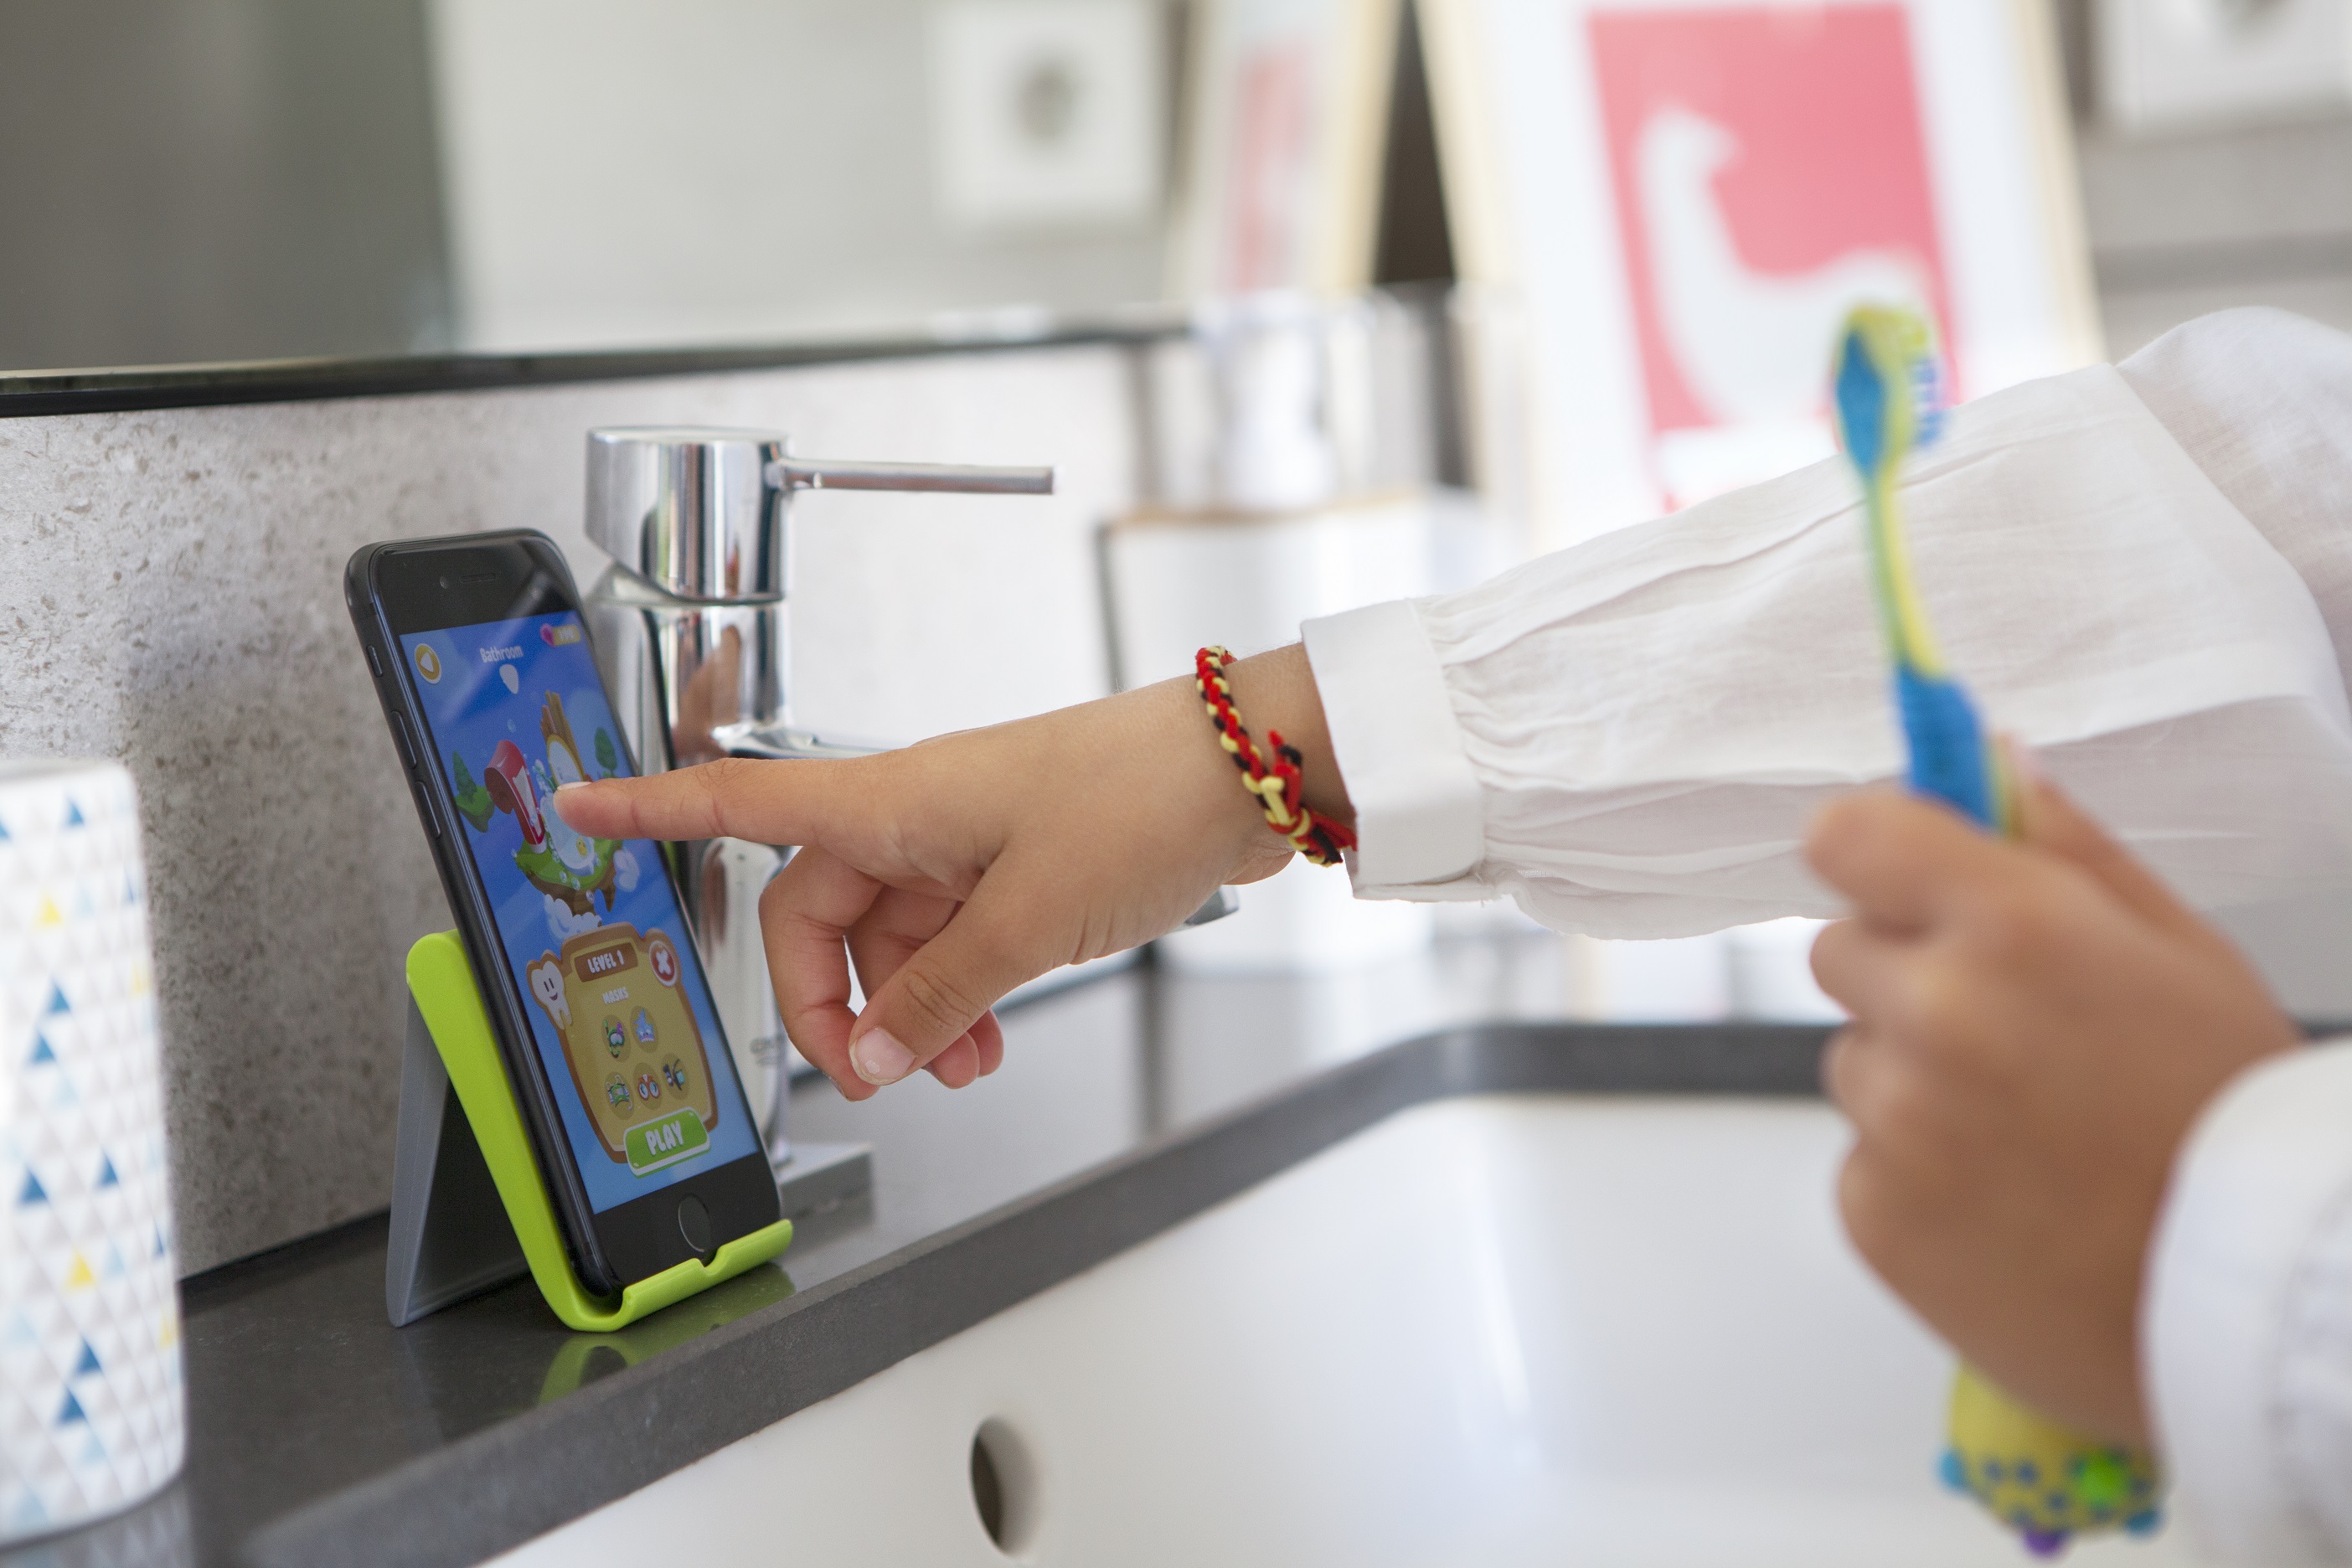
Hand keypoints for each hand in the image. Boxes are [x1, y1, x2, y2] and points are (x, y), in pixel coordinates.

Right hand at [553, 647, 1343, 1099]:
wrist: (1247, 768)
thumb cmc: (1141, 797)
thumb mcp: (1028, 919)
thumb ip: (940, 995)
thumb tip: (878, 1055)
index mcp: (890, 799)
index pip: (737, 802)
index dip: (649, 807)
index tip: (578, 807)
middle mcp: (917, 814)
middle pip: (818, 913)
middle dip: (836, 1003)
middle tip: (874, 1074)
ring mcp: (969, 839)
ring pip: (894, 939)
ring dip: (911, 1012)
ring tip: (959, 1069)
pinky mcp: (1021, 863)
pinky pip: (954, 939)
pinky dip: (959, 994)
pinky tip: (987, 1039)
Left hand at [1804, 750, 2297, 1442]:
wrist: (2249, 1306)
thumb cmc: (2226, 1120)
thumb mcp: (2180, 954)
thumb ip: (2067, 850)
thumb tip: (1991, 760)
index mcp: (2012, 927)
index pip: (1845, 834)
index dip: (1868, 849)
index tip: (1895, 872)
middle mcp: (1936, 1014)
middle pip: (1838, 947)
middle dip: (1905, 973)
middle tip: (2012, 1030)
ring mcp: (1896, 1120)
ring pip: (1853, 1057)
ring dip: (1911, 1078)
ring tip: (2027, 1132)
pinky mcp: (1870, 1211)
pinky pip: (1859, 1155)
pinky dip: (1912, 1172)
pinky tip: (2005, 1198)